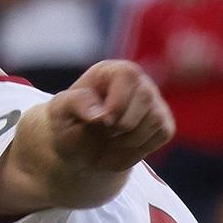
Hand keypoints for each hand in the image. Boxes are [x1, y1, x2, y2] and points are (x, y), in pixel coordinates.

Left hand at [48, 61, 173, 172]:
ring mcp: (154, 102)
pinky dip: (139, 150)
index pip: (128, 76)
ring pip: (155, 120)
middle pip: (145, 100)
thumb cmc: (70, 124)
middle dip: (122, 127)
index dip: (118, 104)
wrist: (82, 149)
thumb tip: (100, 114)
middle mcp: (138, 81)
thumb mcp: (60, 112)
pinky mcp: (163, 123)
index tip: (103, 122)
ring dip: (129, 142)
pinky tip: (122, 149)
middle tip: (104, 134)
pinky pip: (162, 135)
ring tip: (110, 143)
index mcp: (111, 71)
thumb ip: (76, 104)